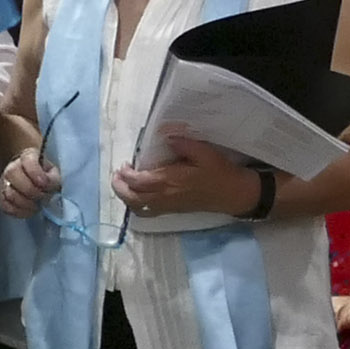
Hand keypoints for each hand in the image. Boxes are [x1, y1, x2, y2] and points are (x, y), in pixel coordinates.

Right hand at [0, 145, 63, 216]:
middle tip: (42, 197)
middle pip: (12, 173)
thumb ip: (53, 178)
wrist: (35, 185)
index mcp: (28, 156)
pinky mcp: (1, 197)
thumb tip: (47, 185)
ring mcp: (4, 182)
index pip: (27, 159)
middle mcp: (12, 166)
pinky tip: (29, 211)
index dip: (35, 172)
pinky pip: (6, 206)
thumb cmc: (45, 178)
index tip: (44, 184)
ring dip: (25, 202)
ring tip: (37, 205)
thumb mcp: (53, 174)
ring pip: (8, 192)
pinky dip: (19, 211)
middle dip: (30, 189)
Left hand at [111, 131, 256, 219]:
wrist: (232, 194)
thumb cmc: (219, 172)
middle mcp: (164, 196)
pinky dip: (136, 205)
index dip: (126, 174)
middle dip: (119, 188)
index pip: (139, 182)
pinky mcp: (172, 210)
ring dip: (126, 198)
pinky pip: (147, 212)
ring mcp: (167, 206)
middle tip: (117, 175)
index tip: (125, 164)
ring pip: (138, 208)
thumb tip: (167, 136)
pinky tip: (137, 195)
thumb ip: (184, 144)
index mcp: (170, 181)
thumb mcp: (204, 153)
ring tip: (122, 185)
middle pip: (133, 198)